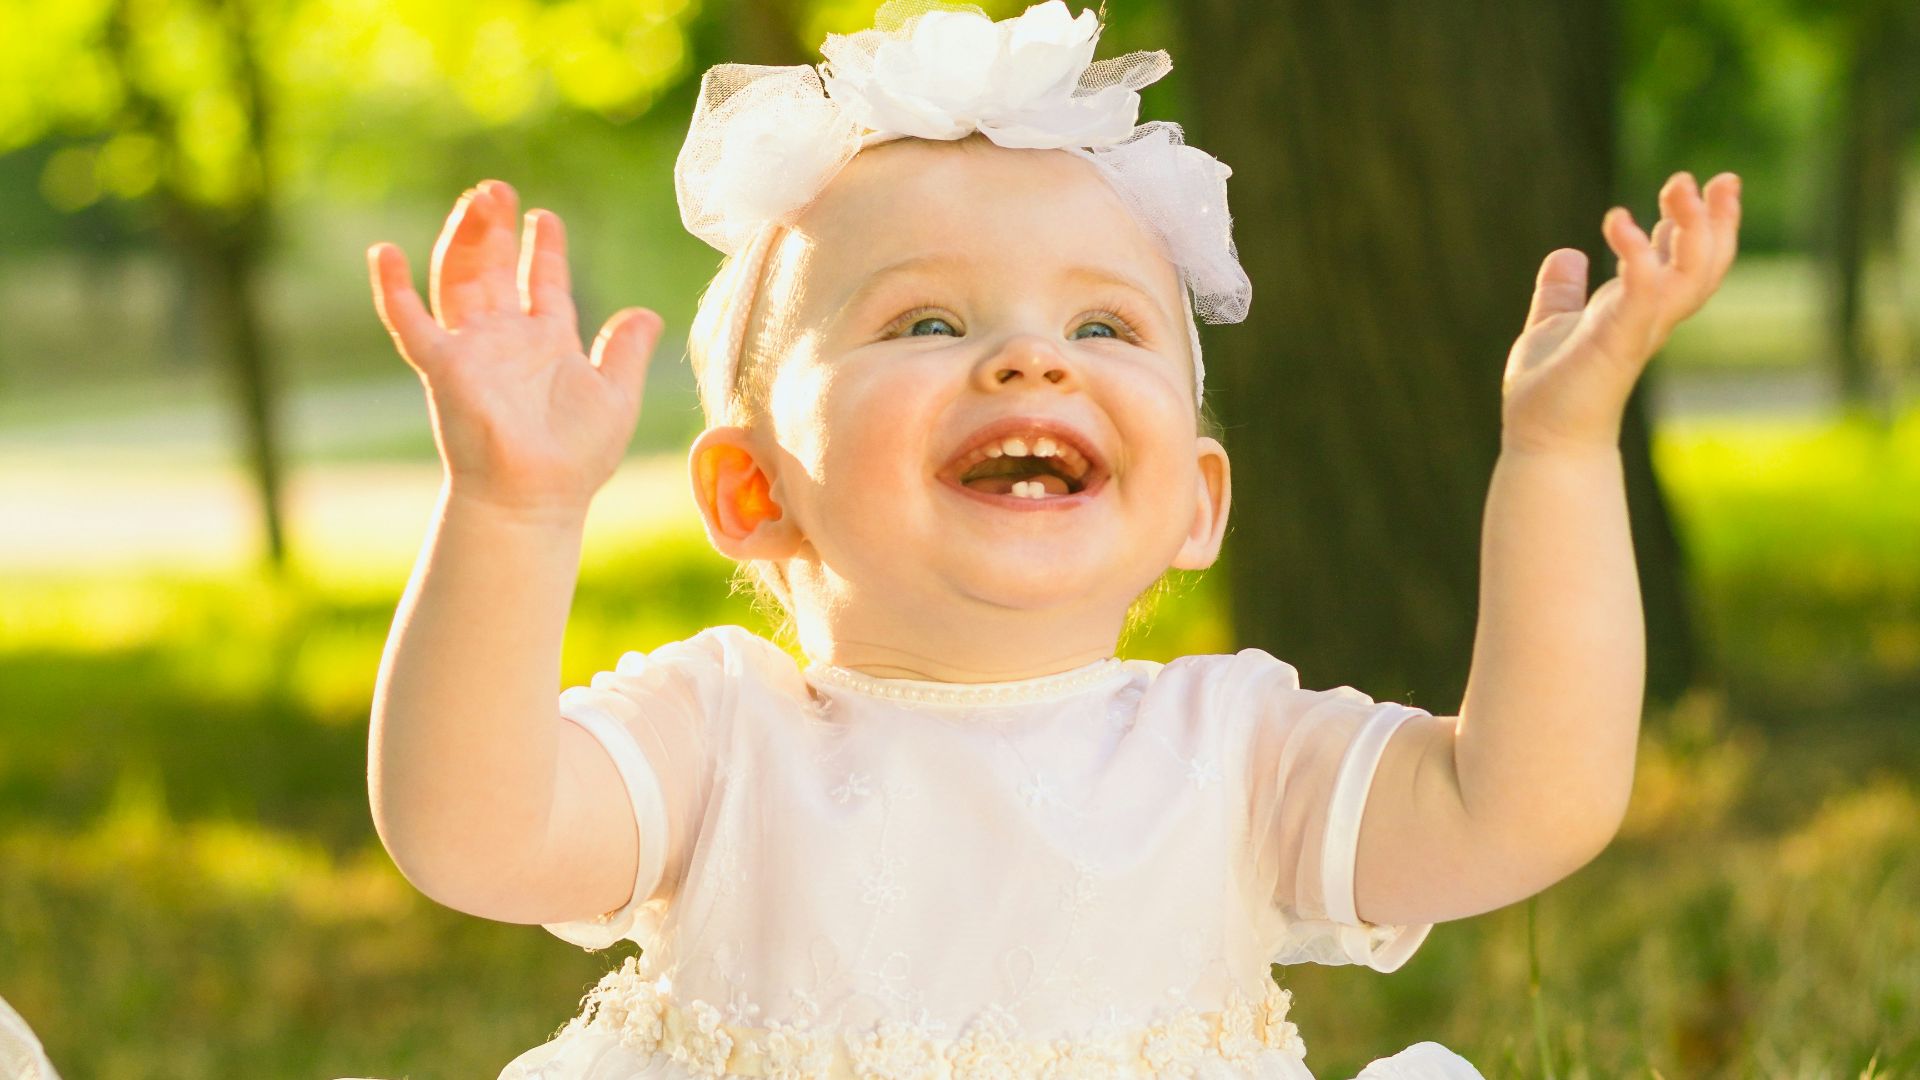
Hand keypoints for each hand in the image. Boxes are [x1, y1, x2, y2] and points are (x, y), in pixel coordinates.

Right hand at [367, 179, 665, 519]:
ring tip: (473, 201)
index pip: (543, 283)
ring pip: (459, 280)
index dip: (544, 248)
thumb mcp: (616, 395)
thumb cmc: (576, 457)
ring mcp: (472, 350)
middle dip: (496, 228)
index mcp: (547, 343)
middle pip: (496, 269)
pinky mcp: (443, 366)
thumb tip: (648, 314)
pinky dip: (393, 288)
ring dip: (463, 239)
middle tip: (498, 189)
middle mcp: (506, 340)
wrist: (536, 497)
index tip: (543, 216)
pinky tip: (383, 252)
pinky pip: (409, 322)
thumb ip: (626, 351)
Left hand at [1501, 170, 1741, 454]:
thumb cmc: (1549, 391)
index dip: (1698, 222)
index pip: (1682, 259)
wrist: (1542, 441)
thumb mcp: (1553, 324)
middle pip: (1704, 263)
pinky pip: (1641, 292)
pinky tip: (1617, 221)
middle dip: (1716, 219)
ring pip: (1690, 273)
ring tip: (1678, 186)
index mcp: (1637, 309)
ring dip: (1691, 227)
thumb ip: (1561, 291)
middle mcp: (1649, 317)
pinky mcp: (1617, 341)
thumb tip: (1565, 254)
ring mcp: (1638, 329)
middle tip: (1716, 177)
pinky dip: (1638, 255)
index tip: (1704, 183)